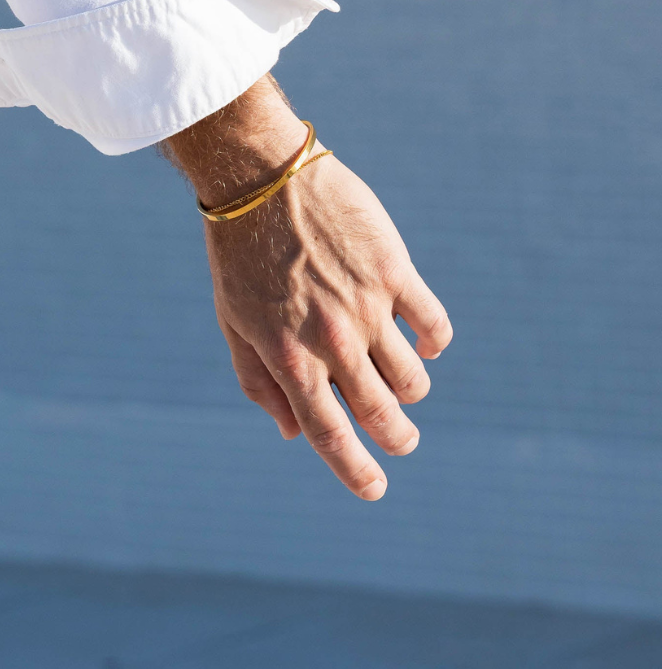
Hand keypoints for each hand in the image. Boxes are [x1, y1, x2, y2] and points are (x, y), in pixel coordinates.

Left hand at [164, 76, 451, 499]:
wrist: (261, 179)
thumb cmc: (239, 256)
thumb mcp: (234, 323)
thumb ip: (259, 382)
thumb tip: (292, 433)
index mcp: (289, 359)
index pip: (329, 435)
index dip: (356, 472)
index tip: (375, 489)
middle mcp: (332, 341)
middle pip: (381, 414)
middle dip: (397, 440)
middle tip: (403, 443)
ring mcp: (368, 307)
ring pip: (413, 378)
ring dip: (413, 392)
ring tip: (404, 384)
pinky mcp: (394, 271)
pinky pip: (433, 325)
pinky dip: (434, 343)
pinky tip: (425, 343)